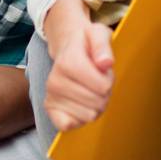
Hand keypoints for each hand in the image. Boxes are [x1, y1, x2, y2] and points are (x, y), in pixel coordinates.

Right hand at [42, 0, 114, 131]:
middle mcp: (55, 81)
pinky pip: (69, 125)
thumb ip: (103, 45)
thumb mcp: (98, 34)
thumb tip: (105, 63)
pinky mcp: (50, 109)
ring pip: (89, 115)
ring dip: (95, 105)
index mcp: (68, 62)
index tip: (103, 69)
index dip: (109, 79)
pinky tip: (80, 104)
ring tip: (89, 89)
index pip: (104, 87)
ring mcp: (51, 96)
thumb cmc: (87, 43)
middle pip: (98, 103)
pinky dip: (80, 118)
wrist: (68, 47)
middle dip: (104, 93)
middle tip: (97, 80)